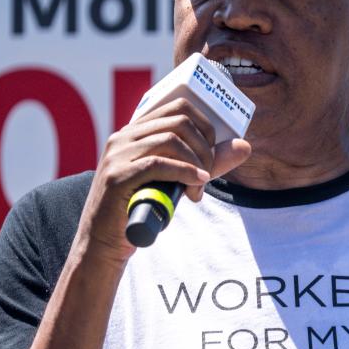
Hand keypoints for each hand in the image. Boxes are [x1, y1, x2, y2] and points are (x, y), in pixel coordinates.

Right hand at [76, 97, 251, 263]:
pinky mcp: (116, 176)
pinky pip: (158, 164)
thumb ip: (208, 162)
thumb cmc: (141, 208)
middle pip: (179, 122)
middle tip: (208, 175)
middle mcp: (123, 137)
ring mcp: (117, 155)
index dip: (206, 126)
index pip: (179, 107)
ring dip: (196, 164)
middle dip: (204, 148)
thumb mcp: (176, 180)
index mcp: (135, 132)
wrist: (104, 242)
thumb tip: (245, 146)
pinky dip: (184, 173)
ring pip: (171, 140)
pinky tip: (195, 186)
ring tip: (198, 189)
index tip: (213, 152)